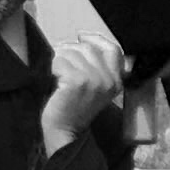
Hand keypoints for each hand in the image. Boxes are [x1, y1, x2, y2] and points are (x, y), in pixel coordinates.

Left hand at [41, 34, 126, 153]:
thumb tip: (83, 37)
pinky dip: (53, 68)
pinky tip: (55, 81)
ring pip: (72, 52)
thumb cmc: (75, 108)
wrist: (65, 133)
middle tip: (62, 65)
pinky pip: (60, 61)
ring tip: (59, 76)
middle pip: (87, 47)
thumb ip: (97, 66)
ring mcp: (94, 79)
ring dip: (60, 61)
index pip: (113, 49)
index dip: (95, 39)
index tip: (81, 37)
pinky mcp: (77, 81)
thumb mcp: (95, 88)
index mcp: (116, 80)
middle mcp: (109, 79)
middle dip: (70, 52)